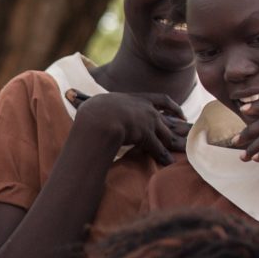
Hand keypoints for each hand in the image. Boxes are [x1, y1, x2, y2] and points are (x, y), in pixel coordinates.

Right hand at [69, 91, 188, 164]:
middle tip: (185, 134)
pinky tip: (168, 162)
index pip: (160, 99)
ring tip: (175, 153)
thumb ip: (94, 102)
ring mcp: (147, 121)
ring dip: (170, 145)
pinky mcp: (146, 135)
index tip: (180, 113)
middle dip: (176, 128)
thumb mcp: (95, 102)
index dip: (172, 106)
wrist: (98, 119)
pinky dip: (163, 156)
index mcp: (135, 98)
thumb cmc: (92, 110)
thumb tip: (73, 95)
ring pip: (164, 134)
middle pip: (166, 119)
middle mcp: (145, 108)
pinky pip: (158, 148)